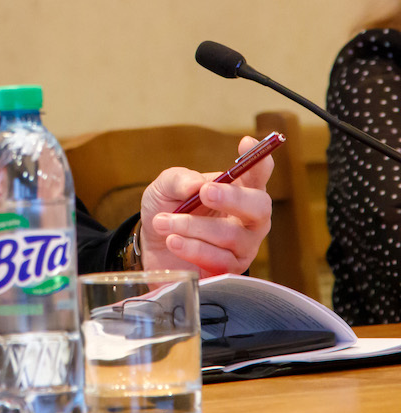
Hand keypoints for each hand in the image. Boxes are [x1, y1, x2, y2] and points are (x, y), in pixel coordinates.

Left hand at [138, 135, 272, 275]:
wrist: (151, 245)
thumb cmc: (166, 209)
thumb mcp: (164, 187)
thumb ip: (179, 179)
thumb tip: (196, 184)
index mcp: (237, 190)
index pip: (257, 173)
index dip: (257, 158)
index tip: (246, 143)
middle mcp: (249, 218)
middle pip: (260, 207)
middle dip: (233, 198)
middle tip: (205, 192)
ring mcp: (243, 246)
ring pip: (230, 236)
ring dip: (192, 227)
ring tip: (163, 222)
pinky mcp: (230, 270)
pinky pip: (219, 261)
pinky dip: (192, 248)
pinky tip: (173, 241)